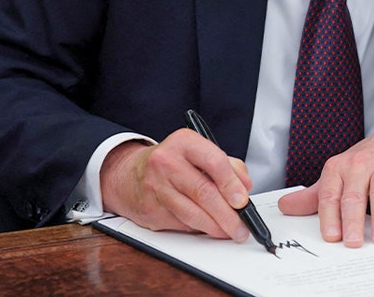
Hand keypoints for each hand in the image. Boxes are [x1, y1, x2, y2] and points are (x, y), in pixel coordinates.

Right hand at [99, 129, 252, 241]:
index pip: (214, 162)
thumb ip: (228, 165)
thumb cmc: (172, 162)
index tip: (243, 201)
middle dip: (228, 215)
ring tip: (229, 231)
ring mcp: (156, 187)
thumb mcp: (198, 152)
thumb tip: (245, 187)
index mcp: (184, 142)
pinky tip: (208, 228)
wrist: (129, 174)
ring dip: (215, 227)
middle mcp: (167, 162)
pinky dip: (199, 229)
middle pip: (204, 193)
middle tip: (241, 225)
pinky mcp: (151, 210)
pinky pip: (182, 224)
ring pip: (192, 214)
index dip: (232, 184)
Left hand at [277, 117, 373, 247]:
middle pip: (354, 195)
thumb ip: (314, 195)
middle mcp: (360, 163)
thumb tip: (286, 206)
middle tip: (352, 242)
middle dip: (352, 221)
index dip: (329, 217)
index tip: (331, 236)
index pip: (329, 194)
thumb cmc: (369, 161)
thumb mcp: (339, 174)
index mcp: (339, 167)